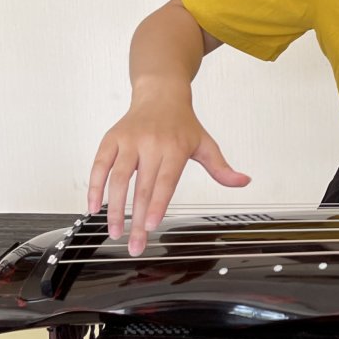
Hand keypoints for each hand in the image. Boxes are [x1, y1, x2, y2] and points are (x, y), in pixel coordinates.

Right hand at [87, 87, 250, 256]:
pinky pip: (99, 165)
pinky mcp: (111, 139)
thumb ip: (221, 167)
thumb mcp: (205, 143)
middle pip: (142, 186)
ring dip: (114, 208)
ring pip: (118, 178)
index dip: (158, 204)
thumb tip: (243, 181)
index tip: (151, 226)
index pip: (165, 181)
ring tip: (115, 231)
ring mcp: (129, 140)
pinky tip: (94, 207)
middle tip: (135, 244)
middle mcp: (151, 143)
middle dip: (136, 219)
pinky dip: (94, 187)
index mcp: (175, 147)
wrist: (160, 94)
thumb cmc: (183, 124)